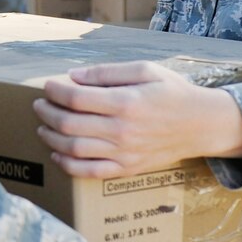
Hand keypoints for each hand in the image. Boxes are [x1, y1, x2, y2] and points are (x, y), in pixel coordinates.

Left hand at [32, 62, 241, 178]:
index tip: (48, 86)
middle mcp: (123, 130)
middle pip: (69, 124)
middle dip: (47, 113)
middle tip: (40, 105)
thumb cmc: (173, 92)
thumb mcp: (145, 70)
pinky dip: (68, 165)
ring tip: (44, 126)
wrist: (201, 125)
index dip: (55, 91)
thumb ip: (108, 72)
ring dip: (51, 138)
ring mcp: (124, 153)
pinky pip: (90, 172)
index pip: (76, 98)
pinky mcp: (127, 169)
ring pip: (74, 150)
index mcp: (127, 102)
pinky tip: (58, 154)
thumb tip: (74, 76)